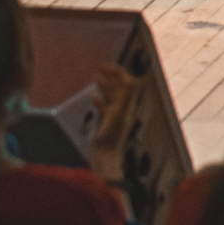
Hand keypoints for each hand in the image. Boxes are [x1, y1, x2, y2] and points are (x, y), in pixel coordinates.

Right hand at [86, 65, 135, 181]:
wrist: (104, 158)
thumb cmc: (110, 139)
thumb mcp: (118, 115)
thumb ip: (125, 97)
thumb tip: (130, 79)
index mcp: (127, 106)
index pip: (127, 84)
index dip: (119, 73)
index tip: (109, 65)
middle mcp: (123, 110)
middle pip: (119, 89)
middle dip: (112, 76)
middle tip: (102, 66)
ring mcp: (114, 117)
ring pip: (111, 97)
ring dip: (105, 86)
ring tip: (96, 77)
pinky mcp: (106, 125)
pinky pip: (104, 109)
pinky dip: (99, 100)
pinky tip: (92, 97)